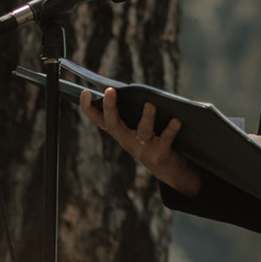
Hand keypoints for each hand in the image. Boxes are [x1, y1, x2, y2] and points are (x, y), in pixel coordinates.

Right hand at [80, 88, 201, 196]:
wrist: (169, 171)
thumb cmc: (153, 141)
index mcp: (120, 133)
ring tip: (150, 105)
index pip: (100, 120)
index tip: (84, 93)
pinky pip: (166, 139)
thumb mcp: (138, 129)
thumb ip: (134, 113)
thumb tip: (137, 91)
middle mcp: (128, 142)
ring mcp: (143, 149)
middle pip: (114, 124)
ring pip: (143, 131)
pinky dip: (172, 129)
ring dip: (147, 117)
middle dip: (110, 107)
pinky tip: (176, 120)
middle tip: (109, 90)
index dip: (89, 108)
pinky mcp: (160, 154)